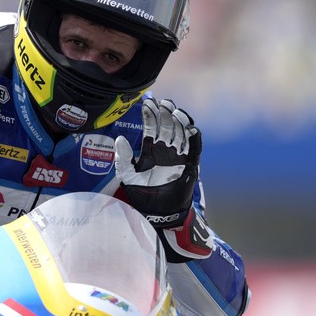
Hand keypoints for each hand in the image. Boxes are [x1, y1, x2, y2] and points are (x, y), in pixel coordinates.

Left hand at [114, 98, 200, 227]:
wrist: (158, 212)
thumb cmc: (142, 193)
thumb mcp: (127, 175)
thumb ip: (123, 157)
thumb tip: (119, 139)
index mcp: (151, 149)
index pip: (152, 127)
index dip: (151, 115)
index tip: (148, 103)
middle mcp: (165, 149)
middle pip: (168, 126)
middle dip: (166, 113)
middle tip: (163, 103)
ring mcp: (179, 156)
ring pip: (182, 133)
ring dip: (180, 121)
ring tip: (175, 112)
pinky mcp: (190, 164)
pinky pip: (195, 148)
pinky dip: (195, 138)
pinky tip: (191, 129)